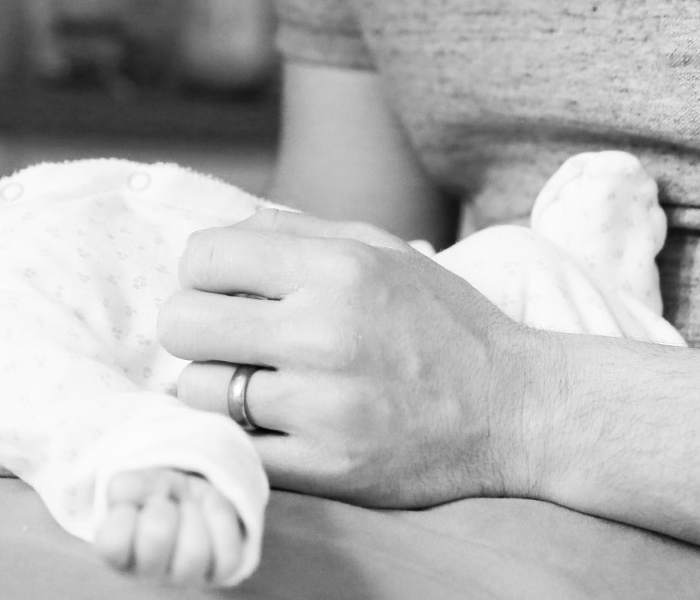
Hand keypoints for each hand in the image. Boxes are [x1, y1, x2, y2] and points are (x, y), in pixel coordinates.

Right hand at [95, 468, 244, 585]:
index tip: (131, 504)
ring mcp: (185, 576)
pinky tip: (208, 512)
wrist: (189, 497)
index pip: (112, 544)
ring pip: (194, 552)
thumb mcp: (138, 483)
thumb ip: (127, 486)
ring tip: (186, 506)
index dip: (124, 513)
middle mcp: (149, 572)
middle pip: (156, 539)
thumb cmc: (154, 494)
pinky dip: (220, 519)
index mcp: (120, 554)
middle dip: (162, 506)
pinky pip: (227, 555)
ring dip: (192, 513)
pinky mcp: (218, 573)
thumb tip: (123, 491)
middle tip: (163, 502)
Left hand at [159, 209, 544, 508]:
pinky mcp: (326, 468)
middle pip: (182, 323)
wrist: (518, 409)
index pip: (203, 257)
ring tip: (252, 382)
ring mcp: (322, 407)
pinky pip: (233, 446)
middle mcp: (324, 333)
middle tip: (224, 337)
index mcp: (337, 270)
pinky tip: (267, 422)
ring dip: (214, 386)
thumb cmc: (441, 322)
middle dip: (193, 327)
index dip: (201, 272)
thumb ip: (292, 231)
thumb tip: (213, 237)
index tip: (223, 289)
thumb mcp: (379, 249)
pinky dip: (237, 435)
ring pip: (197, 390)